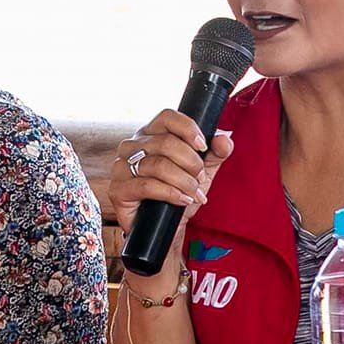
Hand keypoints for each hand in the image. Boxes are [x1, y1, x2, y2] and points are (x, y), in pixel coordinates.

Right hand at [107, 109, 233, 236]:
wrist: (167, 227)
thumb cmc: (180, 193)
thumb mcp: (203, 171)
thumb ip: (215, 153)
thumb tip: (225, 140)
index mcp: (151, 134)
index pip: (167, 117)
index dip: (188, 129)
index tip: (203, 146)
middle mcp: (132, 146)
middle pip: (166, 143)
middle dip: (191, 163)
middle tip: (200, 179)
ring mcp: (121, 167)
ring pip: (159, 165)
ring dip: (184, 181)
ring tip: (194, 193)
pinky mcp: (118, 189)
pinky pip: (147, 186)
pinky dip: (171, 193)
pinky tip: (182, 200)